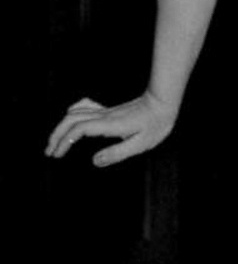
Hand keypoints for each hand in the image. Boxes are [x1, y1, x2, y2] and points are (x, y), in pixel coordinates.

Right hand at [45, 93, 177, 167]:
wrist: (163, 103)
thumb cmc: (155, 124)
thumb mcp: (140, 144)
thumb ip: (117, 153)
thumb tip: (94, 161)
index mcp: (109, 125)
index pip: (78, 130)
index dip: (64, 142)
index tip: (57, 155)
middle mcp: (103, 116)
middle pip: (70, 120)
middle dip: (56, 135)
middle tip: (49, 152)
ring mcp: (105, 111)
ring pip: (74, 113)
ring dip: (61, 126)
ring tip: (54, 141)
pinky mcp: (108, 110)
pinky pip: (84, 107)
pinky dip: (72, 113)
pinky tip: (69, 119)